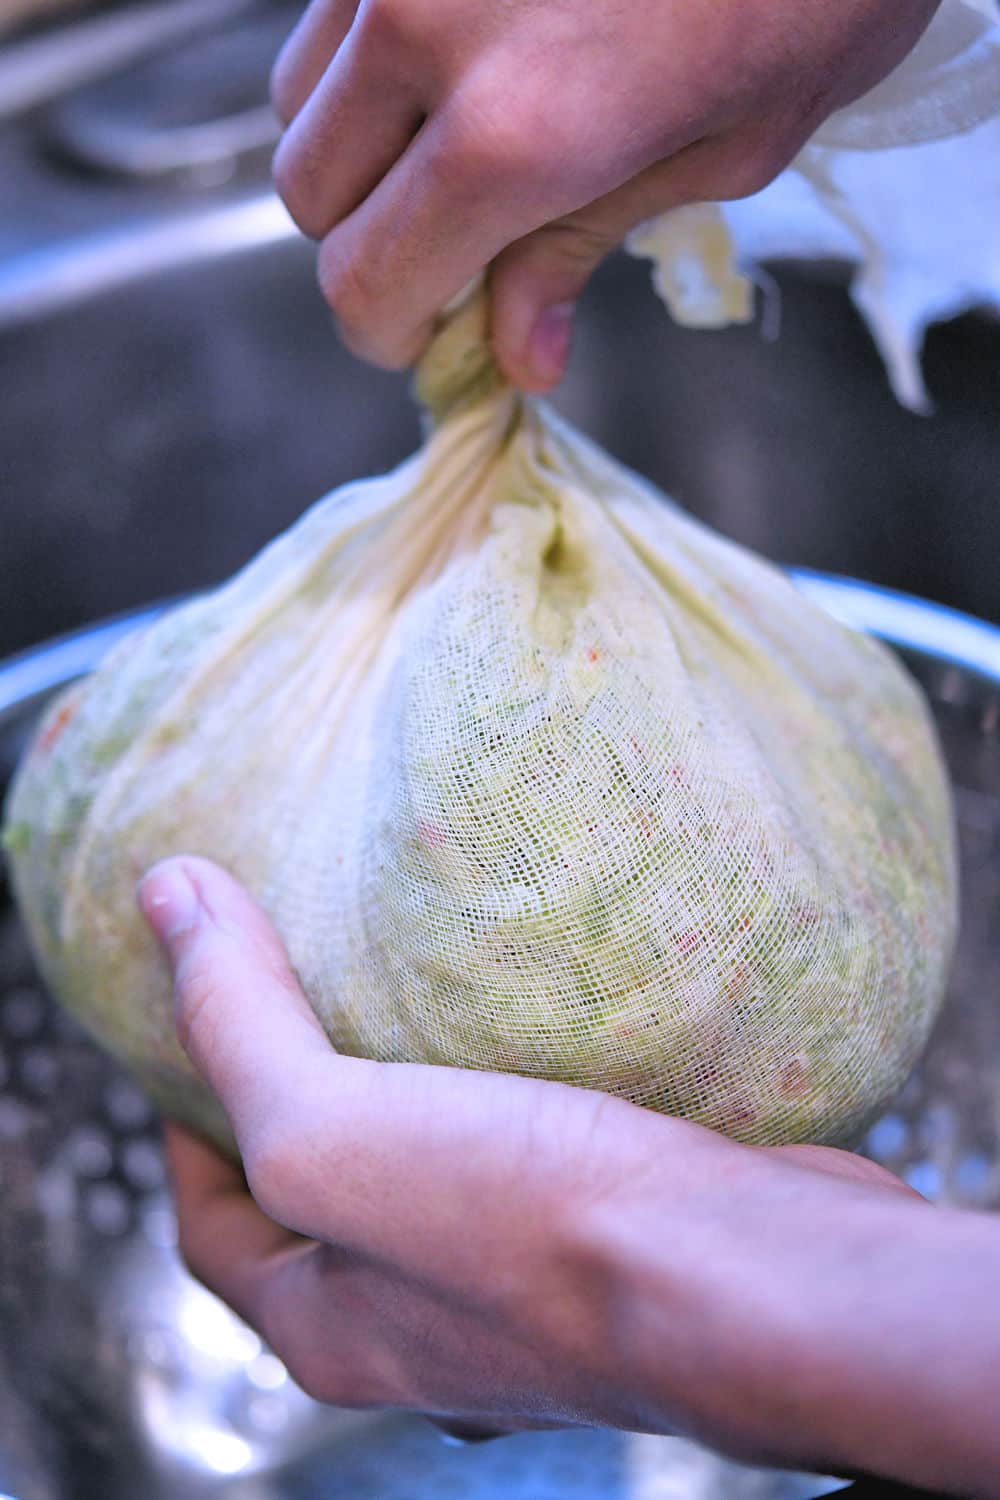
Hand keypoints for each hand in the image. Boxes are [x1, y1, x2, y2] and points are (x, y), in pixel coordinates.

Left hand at [136, 854, 999, 1495]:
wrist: (756, 1281)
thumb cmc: (529, 1227)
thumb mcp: (337, 1130)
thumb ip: (240, 1024)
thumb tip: (161, 894)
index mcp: (332, 1330)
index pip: (212, 1228)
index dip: (183, 1122)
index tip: (193, 1021)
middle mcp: (419, 1329)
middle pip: (321, 1206)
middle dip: (294, 1106)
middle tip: (297, 993)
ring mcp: (522, 1294)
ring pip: (430, 1183)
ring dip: (409, 1099)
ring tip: (407, 997)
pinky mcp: (611, 1239)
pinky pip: (527, 1160)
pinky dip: (506, 1097)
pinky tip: (529, 1030)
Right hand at [267, 0, 939, 388]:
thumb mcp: (726, 147)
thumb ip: (585, 243)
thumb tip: (515, 351)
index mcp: (511, 132)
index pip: (367, 282)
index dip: (391, 331)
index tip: (433, 332)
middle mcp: (422, 27)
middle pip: (309, 195)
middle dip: (370, 241)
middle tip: (454, 245)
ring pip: (302, 94)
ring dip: (359, 145)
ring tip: (456, 139)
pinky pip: (337, 7)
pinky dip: (376, 57)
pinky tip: (465, 52)